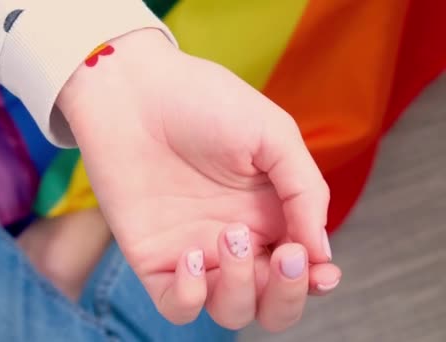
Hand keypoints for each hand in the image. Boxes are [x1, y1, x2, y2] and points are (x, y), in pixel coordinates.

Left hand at [58, 29, 340, 331]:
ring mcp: (193, 251)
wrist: (134, 91)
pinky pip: (176, 305)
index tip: (320, 269)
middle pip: (270, 303)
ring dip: (240, 289)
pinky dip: (189, 297)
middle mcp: (234, 240)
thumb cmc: (203, 101)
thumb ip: (305, 191)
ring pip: (229, 310)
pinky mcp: (152, 257)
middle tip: (283, 256)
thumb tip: (321, 251)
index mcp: (268, 213)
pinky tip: (191, 257)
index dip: (315, 280)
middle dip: (286, 296)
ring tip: (230, 234)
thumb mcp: (272, 134)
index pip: (300, 269)